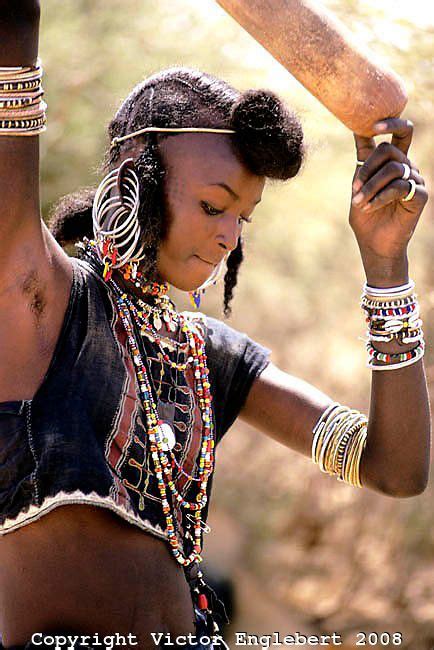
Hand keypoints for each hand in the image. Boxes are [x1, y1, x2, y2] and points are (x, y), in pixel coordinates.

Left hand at [349, 118, 427, 284]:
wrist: (374, 244)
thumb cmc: (365, 217)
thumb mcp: (358, 186)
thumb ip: (361, 163)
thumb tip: (357, 130)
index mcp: (389, 163)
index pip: (395, 135)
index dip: (388, 123)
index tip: (372, 124)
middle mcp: (405, 167)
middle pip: (388, 149)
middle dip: (367, 168)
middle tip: (354, 187)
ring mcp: (414, 180)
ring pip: (393, 168)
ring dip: (371, 186)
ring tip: (359, 202)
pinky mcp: (420, 195)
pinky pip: (400, 187)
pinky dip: (380, 197)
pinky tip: (370, 207)